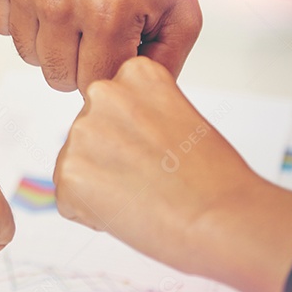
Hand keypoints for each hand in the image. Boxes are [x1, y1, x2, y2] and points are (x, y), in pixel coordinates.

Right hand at [0, 0, 201, 90]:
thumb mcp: (181, 10)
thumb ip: (164, 67)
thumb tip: (131, 102)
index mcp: (108, 14)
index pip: (92, 83)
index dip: (107, 71)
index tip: (118, 48)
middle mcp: (60, 0)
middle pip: (56, 75)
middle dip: (79, 61)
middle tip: (96, 29)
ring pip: (27, 53)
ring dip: (50, 41)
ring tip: (74, 7)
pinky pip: (0, 24)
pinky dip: (22, 17)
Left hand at [54, 57, 291, 291]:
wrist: (223, 217)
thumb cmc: (214, 178)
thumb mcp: (180, 118)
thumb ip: (141, 116)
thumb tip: (118, 138)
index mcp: (135, 73)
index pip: (113, 108)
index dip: (135, 140)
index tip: (162, 152)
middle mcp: (102, 93)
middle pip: (91, 136)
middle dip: (113, 161)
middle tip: (154, 179)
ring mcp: (82, 132)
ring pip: (78, 167)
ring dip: (102, 187)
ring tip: (145, 196)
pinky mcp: (68, 172)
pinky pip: (70, 200)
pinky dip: (92, 213)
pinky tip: (129, 211)